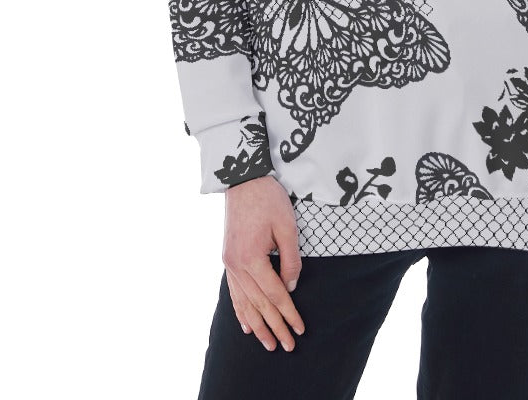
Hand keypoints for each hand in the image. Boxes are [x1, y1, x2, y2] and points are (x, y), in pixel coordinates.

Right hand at [221, 175, 304, 351]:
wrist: (243, 179)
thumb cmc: (268, 199)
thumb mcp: (287, 227)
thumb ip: (290, 260)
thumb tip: (291, 287)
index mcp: (251, 259)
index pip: (274, 294)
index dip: (289, 313)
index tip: (300, 330)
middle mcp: (236, 265)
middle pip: (258, 304)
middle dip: (275, 327)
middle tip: (287, 347)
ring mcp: (229, 263)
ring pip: (243, 302)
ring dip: (257, 325)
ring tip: (268, 344)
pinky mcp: (227, 258)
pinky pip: (233, 291)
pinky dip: (240, 310)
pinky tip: (246, 325)